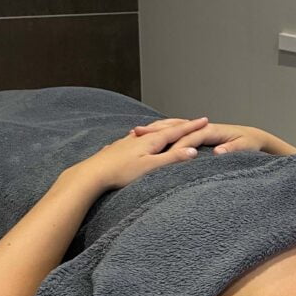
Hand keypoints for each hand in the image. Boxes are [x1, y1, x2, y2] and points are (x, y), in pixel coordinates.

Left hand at [76, 117, 208, 190]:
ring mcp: (127, 142)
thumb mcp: (151, 167)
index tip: (204, 120)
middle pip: (164, 128)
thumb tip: (193, 151)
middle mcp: (139, 138)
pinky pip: (136, 137)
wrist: (91, 175)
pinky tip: (136, 135)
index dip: (192, 126)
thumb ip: (172, 158)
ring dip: (162, 128)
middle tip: (192, 121)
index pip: (177, 131)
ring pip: (149, 131)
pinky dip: (145, 134)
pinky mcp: (118, 149)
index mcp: (151, 141)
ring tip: (168, 125)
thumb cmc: (121, 173)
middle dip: (180, 124)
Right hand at [131, 118, 273, 154]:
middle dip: (155, 132)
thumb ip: (231, 150)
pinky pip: (175, 134)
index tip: (158, 150)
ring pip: (172, 130)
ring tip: (134, 135)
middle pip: (175, 129)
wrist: (255, 137)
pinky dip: (161, 135)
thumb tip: (218, 153)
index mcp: (212, 130)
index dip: (173, 143)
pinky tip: (147, 140)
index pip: (189, 137)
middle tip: (134, 135)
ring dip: (154, 132)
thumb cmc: (250, 143)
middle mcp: (203, 128)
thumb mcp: (244, 147)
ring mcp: (199, 130)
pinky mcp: (197, 135)